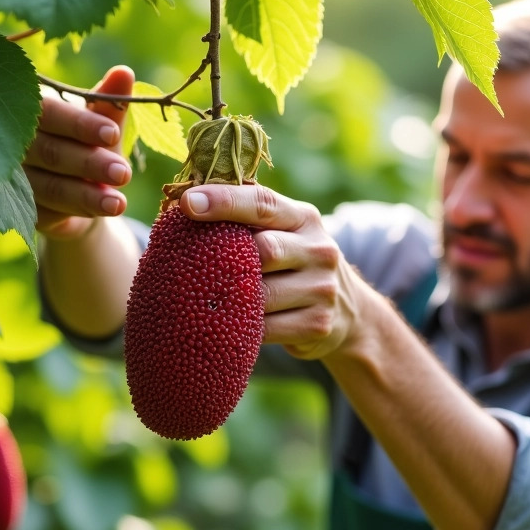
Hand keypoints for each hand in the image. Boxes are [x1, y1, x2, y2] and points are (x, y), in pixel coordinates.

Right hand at [25, 66, 134, 240]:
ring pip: (50, 187)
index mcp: (30, 110)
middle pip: (51, 153)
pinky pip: (47, 213)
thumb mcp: (102, 126)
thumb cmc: (88, 146)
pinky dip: (76, 212)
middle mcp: (14, 143)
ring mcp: (14, 179)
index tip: (113, 133)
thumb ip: (109, 103)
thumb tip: (124, 72)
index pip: (49, 113)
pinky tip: (101, 212)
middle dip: (90, 163)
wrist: (79, 193)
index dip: (80, 124)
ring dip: (87, 195)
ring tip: (118, 203)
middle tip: (123, 172)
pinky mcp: (21, 210)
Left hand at [180, 183, 365, 359]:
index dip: (225, 201)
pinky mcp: (318, 324)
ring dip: (230, 300)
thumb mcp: (281, 232)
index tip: (187, 203)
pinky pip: (267, 329)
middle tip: (193, 268)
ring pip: (263, 295)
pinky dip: (242, 329)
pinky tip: (226, 327)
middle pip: (266, 250)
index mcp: (303, 218)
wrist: (347, 311)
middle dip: (229, 260)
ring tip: (201, 301)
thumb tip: (182, 200)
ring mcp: (322, 288)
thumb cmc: (293, 263)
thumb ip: (246, 218)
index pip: (262, 204)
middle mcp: (319, 249)